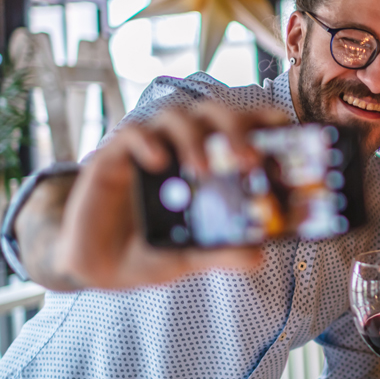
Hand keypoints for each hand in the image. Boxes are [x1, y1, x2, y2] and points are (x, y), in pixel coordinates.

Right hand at [51, 102, 288, 288]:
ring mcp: (148, 148)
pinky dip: (147, 142)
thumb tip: (259, 256)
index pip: (238, 127)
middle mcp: (180, 146)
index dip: (261, 120)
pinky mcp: (113, 157)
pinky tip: (158, 162)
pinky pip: (132, 134)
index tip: (283, 126)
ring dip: (194, 137)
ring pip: (175, 116)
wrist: (96, 265)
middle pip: (212, 113)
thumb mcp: (189, 257)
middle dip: (234, 128)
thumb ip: (222, 253)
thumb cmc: (148, 251)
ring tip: (202, 169)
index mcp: (207, 162)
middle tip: (247, 159)